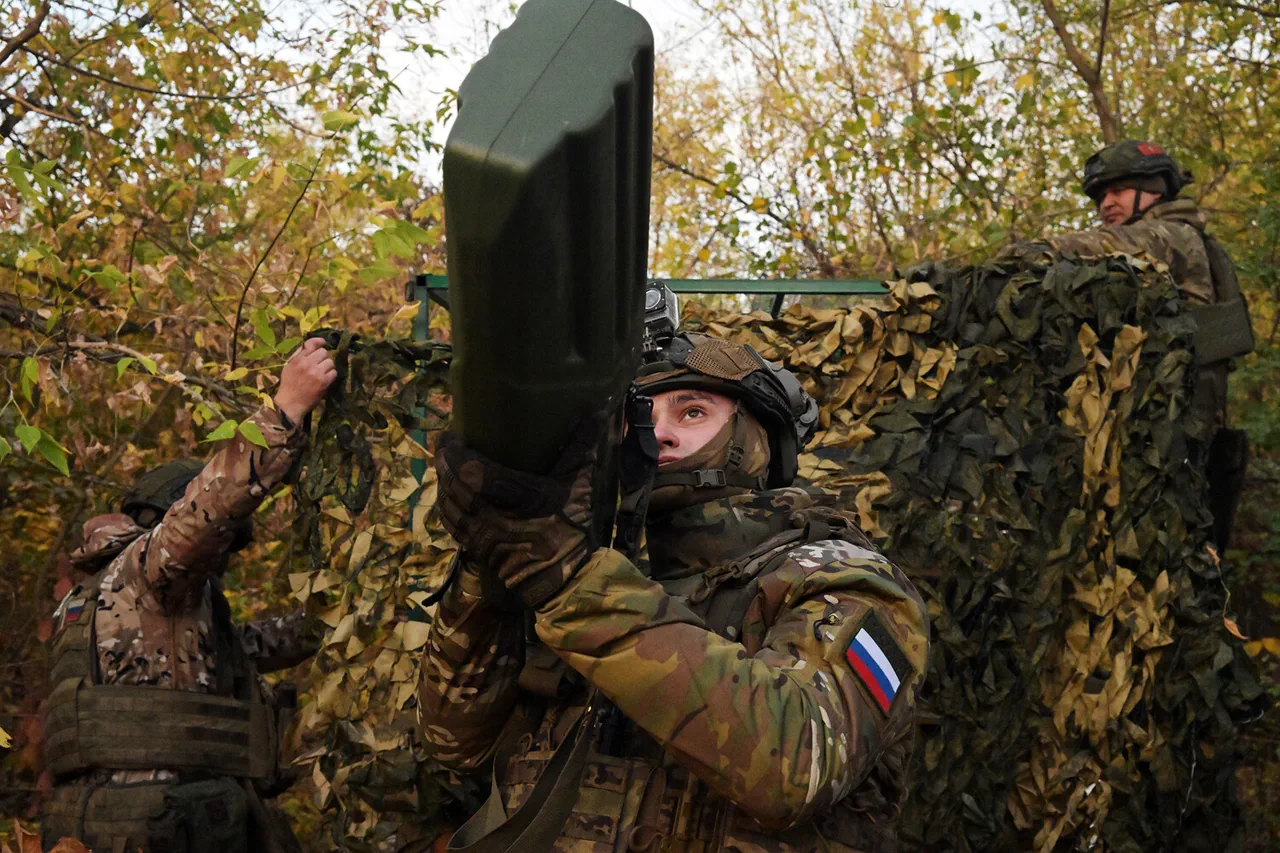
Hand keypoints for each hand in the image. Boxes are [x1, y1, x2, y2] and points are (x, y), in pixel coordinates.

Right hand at [274, 337, 337, 422]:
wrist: (290, 404)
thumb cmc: (289, 385)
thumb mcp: (289, 366)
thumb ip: (298, 355)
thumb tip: (309, 345)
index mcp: (298, 359)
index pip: (312, 343)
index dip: (320, 341)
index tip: (323, 343)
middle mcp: (307, 364)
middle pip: (324, 352)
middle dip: (323, 357)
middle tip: (319, 365)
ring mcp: (317, 373)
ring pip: (330, 362)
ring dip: (327, 367)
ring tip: (321, 373)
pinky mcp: (324, 382)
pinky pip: (334, 372)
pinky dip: (331, 375)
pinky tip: (325, 379)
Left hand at [434, 416, 604, 608]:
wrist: (562, 579)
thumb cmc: (571, 528)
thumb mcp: (579, 484)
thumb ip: (582, 447)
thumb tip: (596, 409)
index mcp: (515, 495)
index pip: (471, 472)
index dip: (454, 454)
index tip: (451, 436)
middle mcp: (490, 514)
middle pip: (453, 485)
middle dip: (443, 463)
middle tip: (444, 445)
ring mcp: (480, 533)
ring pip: (447, 504)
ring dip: (441, 483)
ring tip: (443, 465)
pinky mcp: (476, 547)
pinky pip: (450, 523)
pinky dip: (444, 506)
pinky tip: (446, 496)